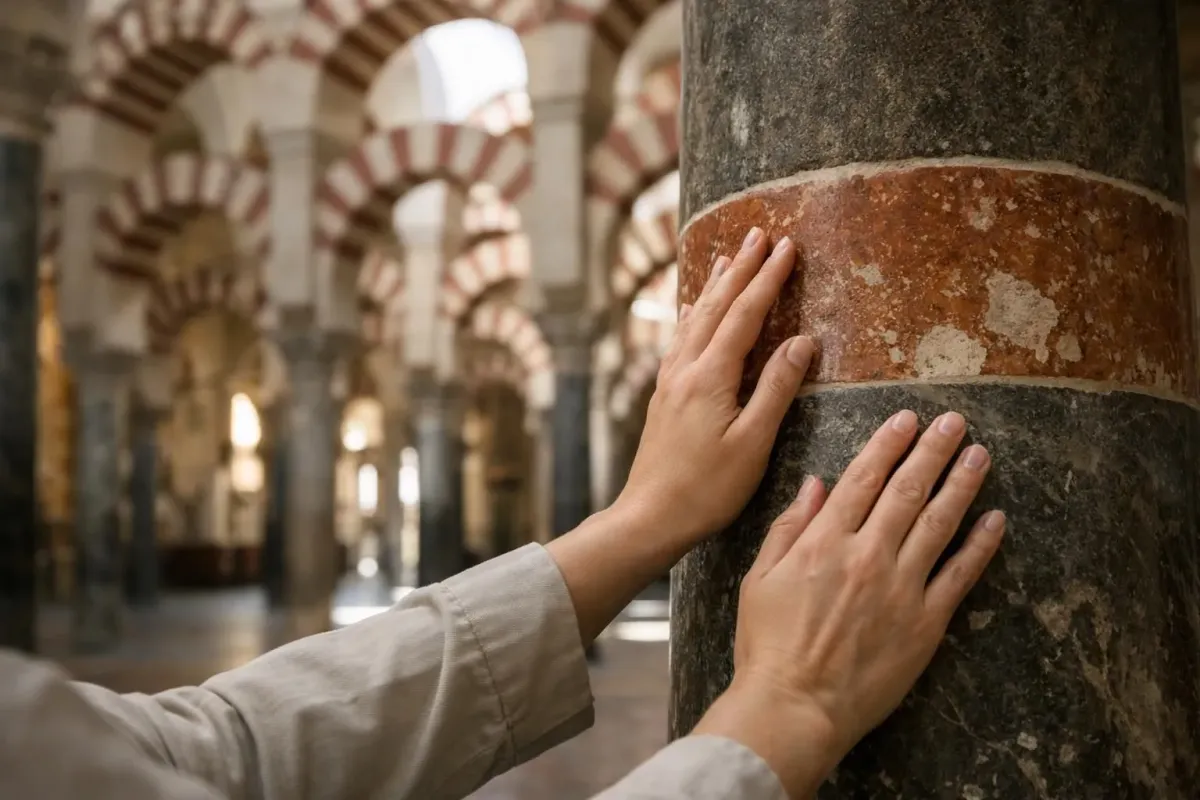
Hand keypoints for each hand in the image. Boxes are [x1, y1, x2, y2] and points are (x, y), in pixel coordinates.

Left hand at [615, 227, 816, 544]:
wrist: (650, 516)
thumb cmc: (707, 489)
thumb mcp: (753, 443)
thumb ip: (777, 389)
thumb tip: (802, 342)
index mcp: (710, 377)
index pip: (745, 315)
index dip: (768, 279)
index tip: (788, 247)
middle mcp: (685, 369)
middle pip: (716, 306)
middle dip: (740, 268)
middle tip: (760, 234)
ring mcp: (670, 381)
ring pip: (695, 319)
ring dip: (714, 285)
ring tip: (727, 255)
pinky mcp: (664, 395)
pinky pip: (681, 340)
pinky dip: (693, 315)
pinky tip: (692, 310)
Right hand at [694, 410, 1004, 797]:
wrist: (795, 705)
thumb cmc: (768, 645)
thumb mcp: (759, 579)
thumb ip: (790, 527)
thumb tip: (816, 484)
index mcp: (824, 541)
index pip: (863, 478)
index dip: (888, 444)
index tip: (908, 419)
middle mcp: (867, 555)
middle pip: (907, 491)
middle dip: (933, 451)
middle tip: (955, 422)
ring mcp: (900, 588)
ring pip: (939, 524)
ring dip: (962, 485)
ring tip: (980, 455)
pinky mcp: (925, 622)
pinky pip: (960, 575)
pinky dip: (981, 545)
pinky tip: (995, 520)